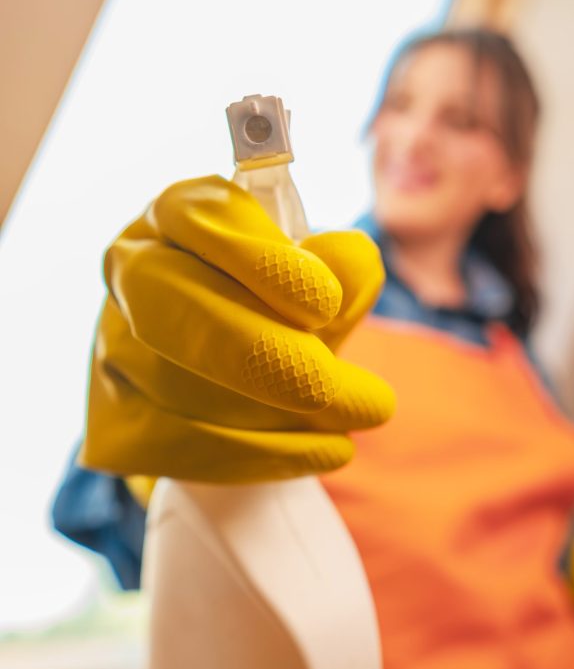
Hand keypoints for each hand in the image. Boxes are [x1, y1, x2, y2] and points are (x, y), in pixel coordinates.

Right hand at [80, 175, 394, 495]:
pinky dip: (265, 453)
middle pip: (177, 305)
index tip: (325, 302)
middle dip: (267, 353)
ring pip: (180, 384)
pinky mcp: (117, 416)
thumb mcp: (318, 279)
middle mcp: (132, 270)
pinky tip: (331, 449)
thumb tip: (350, 261)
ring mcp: (114, 345)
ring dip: (282, 412)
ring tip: (363, 414)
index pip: (200, 219)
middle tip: (349, 386)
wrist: (244, 379)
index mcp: (176, 215)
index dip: (258, 260)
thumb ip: (337, 269)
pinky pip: (181, 443)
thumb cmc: (283, 307)